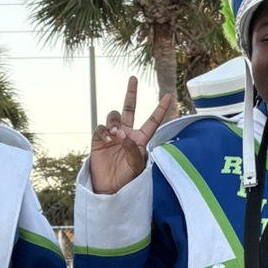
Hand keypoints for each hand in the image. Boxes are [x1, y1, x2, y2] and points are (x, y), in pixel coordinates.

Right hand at [88, 77, 174, 194]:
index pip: (152, 121)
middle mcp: (127, 133)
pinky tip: (109, 140)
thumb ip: (132, 147)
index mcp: (141, 139)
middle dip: (131, 93)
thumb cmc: (127, 178)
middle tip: (133, 79)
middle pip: (129, 109)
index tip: (168, 96)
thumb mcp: (136, 164)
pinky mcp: (99, 139)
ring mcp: (112, 135)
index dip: (160, 109)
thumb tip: (121, 133)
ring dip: (115, 121)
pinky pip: (102, 128)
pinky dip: (105, 131)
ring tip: (116, 134)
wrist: (110, 188)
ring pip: (114, 116)